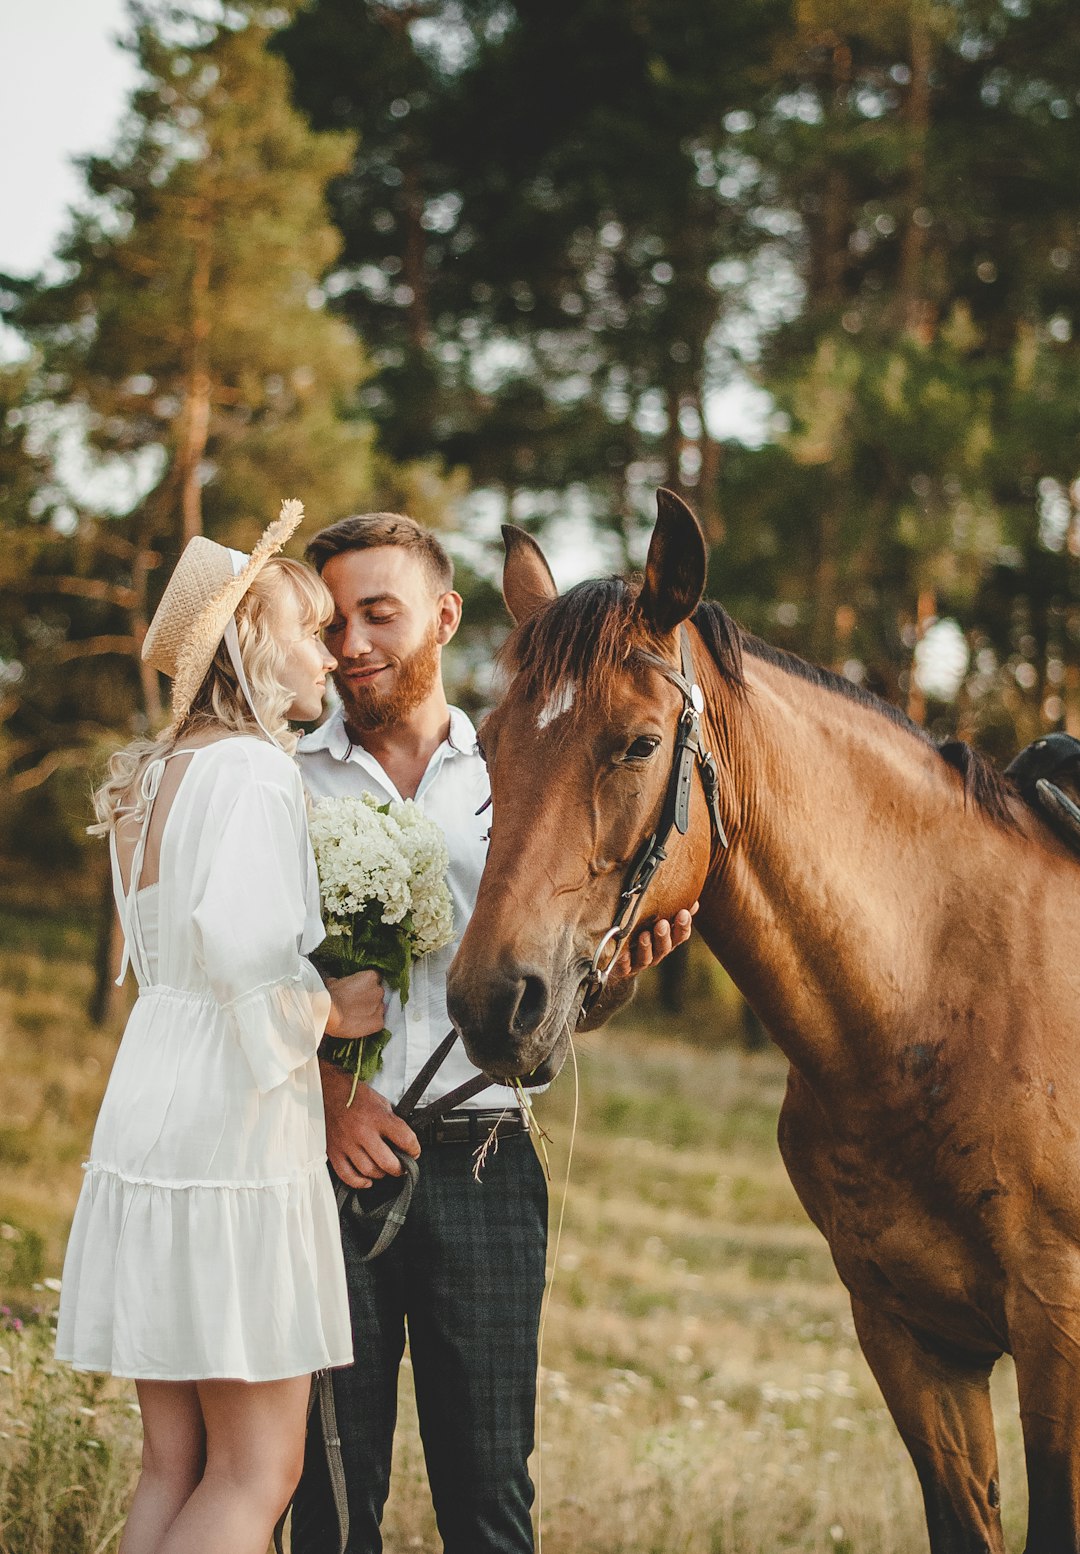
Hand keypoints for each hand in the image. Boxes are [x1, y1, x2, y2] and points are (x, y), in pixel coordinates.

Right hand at [320, 1064, 419, 1189]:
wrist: (328, 1091)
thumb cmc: (355, 1096)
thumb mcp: (381, 1102)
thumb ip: (392, 1122)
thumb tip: (403, 1142)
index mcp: (378, 1117)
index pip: (405, 1139)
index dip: (414, 1149)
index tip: (414, 1152)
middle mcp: (363, 1132)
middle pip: (388, 1162)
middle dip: (399, 1168)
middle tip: (401, 1167)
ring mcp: (347, 1144)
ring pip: (369, 1171)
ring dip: (380, 1174)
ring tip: (383, 1169)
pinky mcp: (334, 1152)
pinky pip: (348, 1176)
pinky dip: (359, 1182)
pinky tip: (366, 1179)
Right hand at [325, 969, 386, 1040]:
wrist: (329, 1014)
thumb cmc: (329, 997)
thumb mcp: (335, 982)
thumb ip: (345, 981)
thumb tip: (341, 984)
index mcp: (370, 977)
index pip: (374, 979)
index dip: (365, 986)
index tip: (359, 990)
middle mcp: (378, 991)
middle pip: (377, 994)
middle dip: (368, 998)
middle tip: (355, 1003)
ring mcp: (380, 1007)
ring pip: (378, 1008)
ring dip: (370, 1011)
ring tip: (356, 1015)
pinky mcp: (378, 1023)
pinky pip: (377, 1023)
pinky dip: (370, 1024)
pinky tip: (359, 1024)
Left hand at [609, 902, 698, 981]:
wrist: (619, 955)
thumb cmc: (641, 930)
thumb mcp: (657, 919)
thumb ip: (673, 910)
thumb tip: (694, 902)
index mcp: (667, 941)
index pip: (680, 936)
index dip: (683, 926)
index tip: (683, 913)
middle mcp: (656, 953)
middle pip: (664, 947)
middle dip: (664, 936)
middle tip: (662, 924)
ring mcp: (640, 962)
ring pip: (646, 958)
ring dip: (646, 947)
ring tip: (644, 935)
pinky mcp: (624, 969)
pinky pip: (624, 967)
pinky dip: (624, 961)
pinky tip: (623, 954)